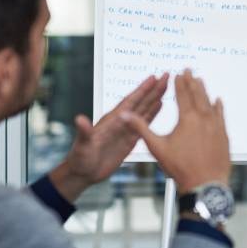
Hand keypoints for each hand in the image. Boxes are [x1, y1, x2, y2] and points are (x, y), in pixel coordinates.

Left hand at [49, 74, 168, 201]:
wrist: (83, 172)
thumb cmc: (80, 158)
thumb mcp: (82, 145)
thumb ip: (84, 132)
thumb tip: (79, 119)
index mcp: (111, 120)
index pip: (130, 101)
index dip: (142, 90)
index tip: (153, 77)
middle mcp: (120, 121)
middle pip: (141, 101)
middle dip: (154, 89)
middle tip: (166, 75)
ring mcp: (126, 129)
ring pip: (144, 110)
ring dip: (155, 97)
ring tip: (167, 86)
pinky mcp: (130, 139)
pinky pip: (144, 123)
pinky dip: (153, 113)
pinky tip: (160, 105)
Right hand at [120, 69, 230, 192]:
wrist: (205, 184)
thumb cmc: (180, 168)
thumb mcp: (157, 147)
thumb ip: (141, 129)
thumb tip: (125, 116)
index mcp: (188, 119)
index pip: (183, 95)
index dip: (179, 83)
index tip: (178, 73)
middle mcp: (204, 118)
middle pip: (198, 95)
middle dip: (192, 81)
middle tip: (190, 71)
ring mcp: (216, 126)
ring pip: (210, 103)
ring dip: (205, 91)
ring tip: (201, 80)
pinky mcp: (224, 135)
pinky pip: (221, 115)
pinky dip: (218, 106)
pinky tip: (218, 101)